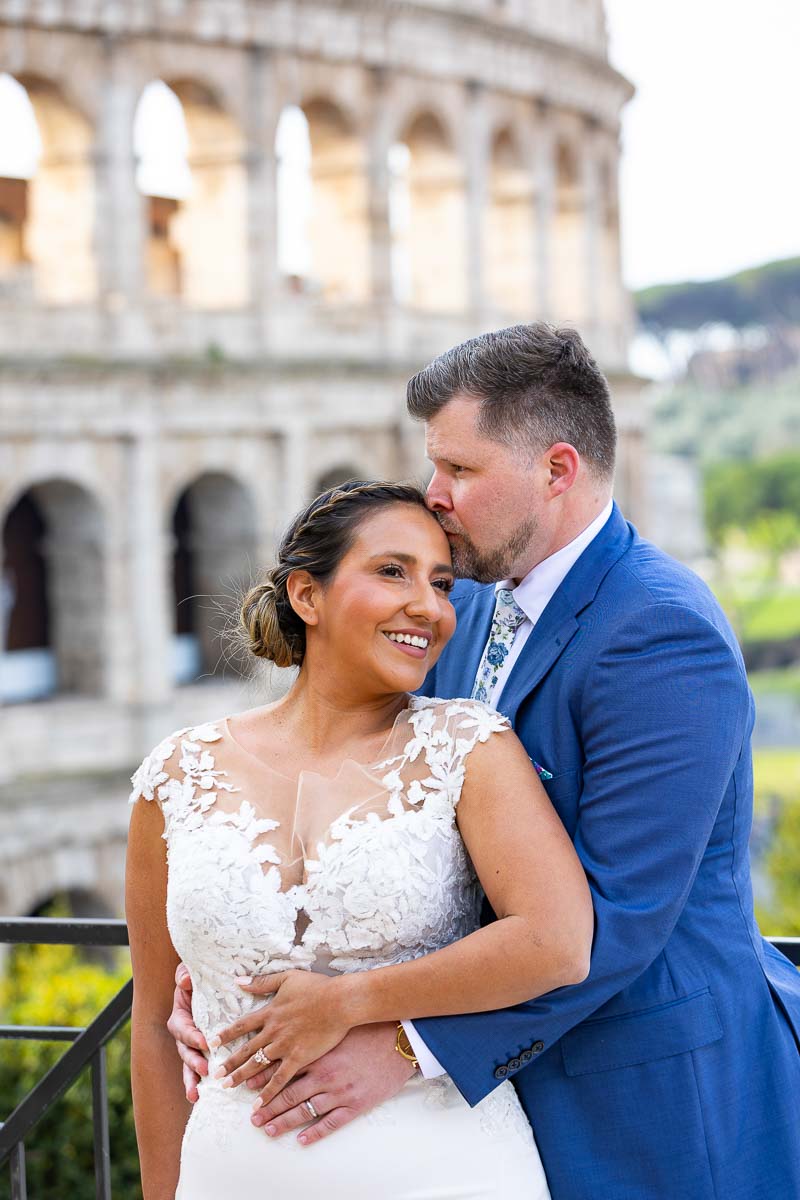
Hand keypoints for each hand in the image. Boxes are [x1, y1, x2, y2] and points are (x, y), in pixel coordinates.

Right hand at [166, 962, 207, 1103]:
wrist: (208, 987)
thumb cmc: (198, 980)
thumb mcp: (190, 973)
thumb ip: (185, 975)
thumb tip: (185, 980)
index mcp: (181, 1017)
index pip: (184, 1028)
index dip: (192, 1036)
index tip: (204, 1042)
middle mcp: (184, 1035)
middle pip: (185, 1052)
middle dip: (193, 1062)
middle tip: (205, 1069)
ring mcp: (192, 1047)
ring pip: (189, 1066)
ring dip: (192, 1080)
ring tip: (195, 1095)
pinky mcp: (203, 1054)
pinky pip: (199, 1071)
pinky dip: (199, 1083)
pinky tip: (202, 1097)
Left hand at [213, 971, 354, 1102]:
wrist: (339, 1001)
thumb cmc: (317, 987)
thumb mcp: (287, 978)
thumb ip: (262, 981)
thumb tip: (239, 981)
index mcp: (270, 1012)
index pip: (242, 1025)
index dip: (227, 1035)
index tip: (213, 1044)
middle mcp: (273, 1031)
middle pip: (246, 1049)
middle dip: (230, 1062)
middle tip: (215, 1075)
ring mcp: (285, 1046)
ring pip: (258, 1065)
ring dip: (242, 1076)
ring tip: (228, 1087)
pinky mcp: (299, 1057)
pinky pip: (280, 1078)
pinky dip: (268, 1090)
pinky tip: (259, 1102)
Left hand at [251, 1023, 413, 1145]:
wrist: (399, 1042)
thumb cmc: (369, 1031)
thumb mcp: (338, 1028)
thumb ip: (315, 1034)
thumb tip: (294, 1035)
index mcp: (319, 1054)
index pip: (284, 1070)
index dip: (265, 1081)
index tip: (249, 1090)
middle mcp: (325, 1075)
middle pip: (289, 1094)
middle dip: (268, 1106)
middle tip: (252, 1117)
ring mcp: (339, 1092)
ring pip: (305, 1111)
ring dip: (284, 1121)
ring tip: (268, 1129)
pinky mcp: (355, 1105)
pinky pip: (331, 1123)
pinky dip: (315, 1133)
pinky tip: (302, 1140)